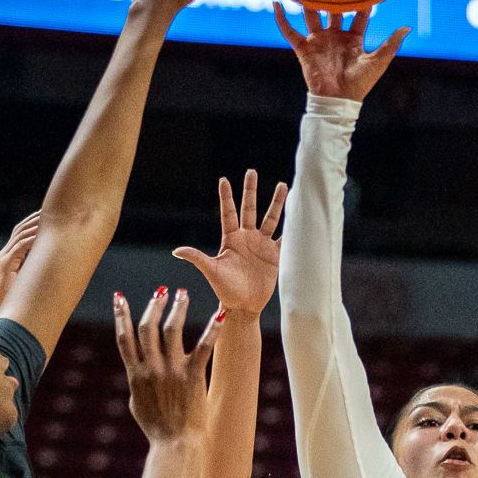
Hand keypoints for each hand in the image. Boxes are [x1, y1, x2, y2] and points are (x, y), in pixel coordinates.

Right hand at [0, 210, 41, 323]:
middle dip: (34, 219)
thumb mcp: (27, 278)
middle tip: (50, 211)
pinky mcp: (5, 265)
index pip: (20, 232)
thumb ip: (34, 267)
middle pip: (19, 229)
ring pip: (19, 236)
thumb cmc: (17, 298)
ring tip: (49, 220)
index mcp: (9, 256)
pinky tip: (42, 236)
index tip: (47, 215)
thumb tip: (53, 260)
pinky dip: (31, 240)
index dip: (32, 222)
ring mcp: (3, 259)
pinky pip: (19, 248)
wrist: (2, 312)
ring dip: (35, 226)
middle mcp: (4, 254)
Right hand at [113, 286, 219, 445]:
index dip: (121, 315)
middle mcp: (151, 369)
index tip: (119, 296)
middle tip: (162, 290)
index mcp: (135, 374)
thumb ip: (136, 381)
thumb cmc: (157, 427)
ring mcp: (172, 372)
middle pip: (148, 328)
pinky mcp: (193, 376)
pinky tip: (219, 314)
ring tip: (183, 293)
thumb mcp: (137, 403)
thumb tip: (136, 367)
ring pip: (171, 330)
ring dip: (177, 308)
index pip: (124, 338)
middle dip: (153, 306)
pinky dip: (212, 329)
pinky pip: (204, 347)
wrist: (175, 444)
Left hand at [174, 170, 287, 313]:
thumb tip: (176, 251)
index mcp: (231, 239)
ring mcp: (262, 245)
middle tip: (251, 171)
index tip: (224, 180)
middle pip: (249, 209)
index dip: (227, 197)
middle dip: (250, 190)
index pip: (228, 213)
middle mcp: (247, 238)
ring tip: (284, 186)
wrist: (244, 306)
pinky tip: (300, 216)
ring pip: (271, 218)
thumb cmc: (225, 290)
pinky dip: (293, 228)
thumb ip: (197, 258)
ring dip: (277, 203)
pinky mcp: (275, 255)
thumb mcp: (211, 271)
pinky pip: (285, 238)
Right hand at [274, 5, 409, 101]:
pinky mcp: (304, 48)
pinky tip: (276, 3)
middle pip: (333, 11)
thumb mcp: (378, 61)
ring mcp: (318, 41)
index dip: (362, 2)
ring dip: (307, 1)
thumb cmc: (360, 83)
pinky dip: (281, 18)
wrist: (338, 99)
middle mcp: (334, 37)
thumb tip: (407, 27)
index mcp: (353, 39)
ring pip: (311, 15)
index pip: (359, 15)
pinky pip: (289, 31)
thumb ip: (391, 44)